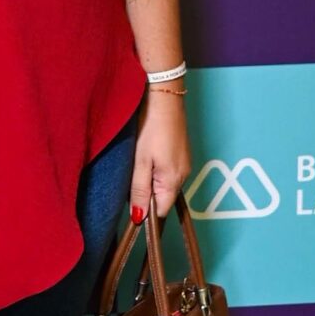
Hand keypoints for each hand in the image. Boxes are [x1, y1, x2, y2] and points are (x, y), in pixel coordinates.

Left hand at [127, 84, 191, 223]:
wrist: (164, 98)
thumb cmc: (151, 127)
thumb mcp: (140, 161)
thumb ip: (139, 190)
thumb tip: (139, 217)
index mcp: (174, 180)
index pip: (160, 210)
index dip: (145, 210)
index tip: (130, 199)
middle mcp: (184, 174)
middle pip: (163, 197)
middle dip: (146, 193)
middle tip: (131, 174)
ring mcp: (184, 163)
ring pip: (165, 183)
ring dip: (150, 179)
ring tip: (138, 161)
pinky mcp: (182, 152)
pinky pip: (168, 171)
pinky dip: (156, 168)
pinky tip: (147, 153)